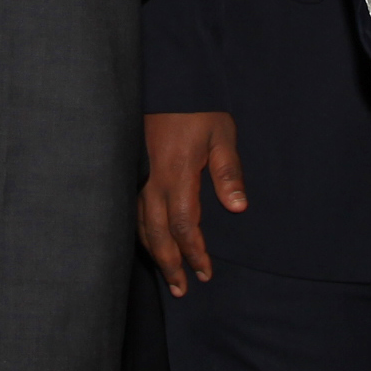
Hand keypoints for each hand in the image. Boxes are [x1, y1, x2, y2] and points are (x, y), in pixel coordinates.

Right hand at [138, 112, 247, 293]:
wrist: (170, 80)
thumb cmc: (199, 108)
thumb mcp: (223, 135)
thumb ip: (228, 173)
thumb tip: (238, 208)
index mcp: (177, 173)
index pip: (183, 225)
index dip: (193, 252)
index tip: (205, 272)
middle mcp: (153, 180)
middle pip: (157, 233)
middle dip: (170, 263)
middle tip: (181, 290)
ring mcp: (139, 176)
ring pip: (140, 225)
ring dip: (154, 253)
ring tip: (167, 275)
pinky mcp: (133, 170)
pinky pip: (132, 211)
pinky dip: (140, 233)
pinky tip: (147, 243)